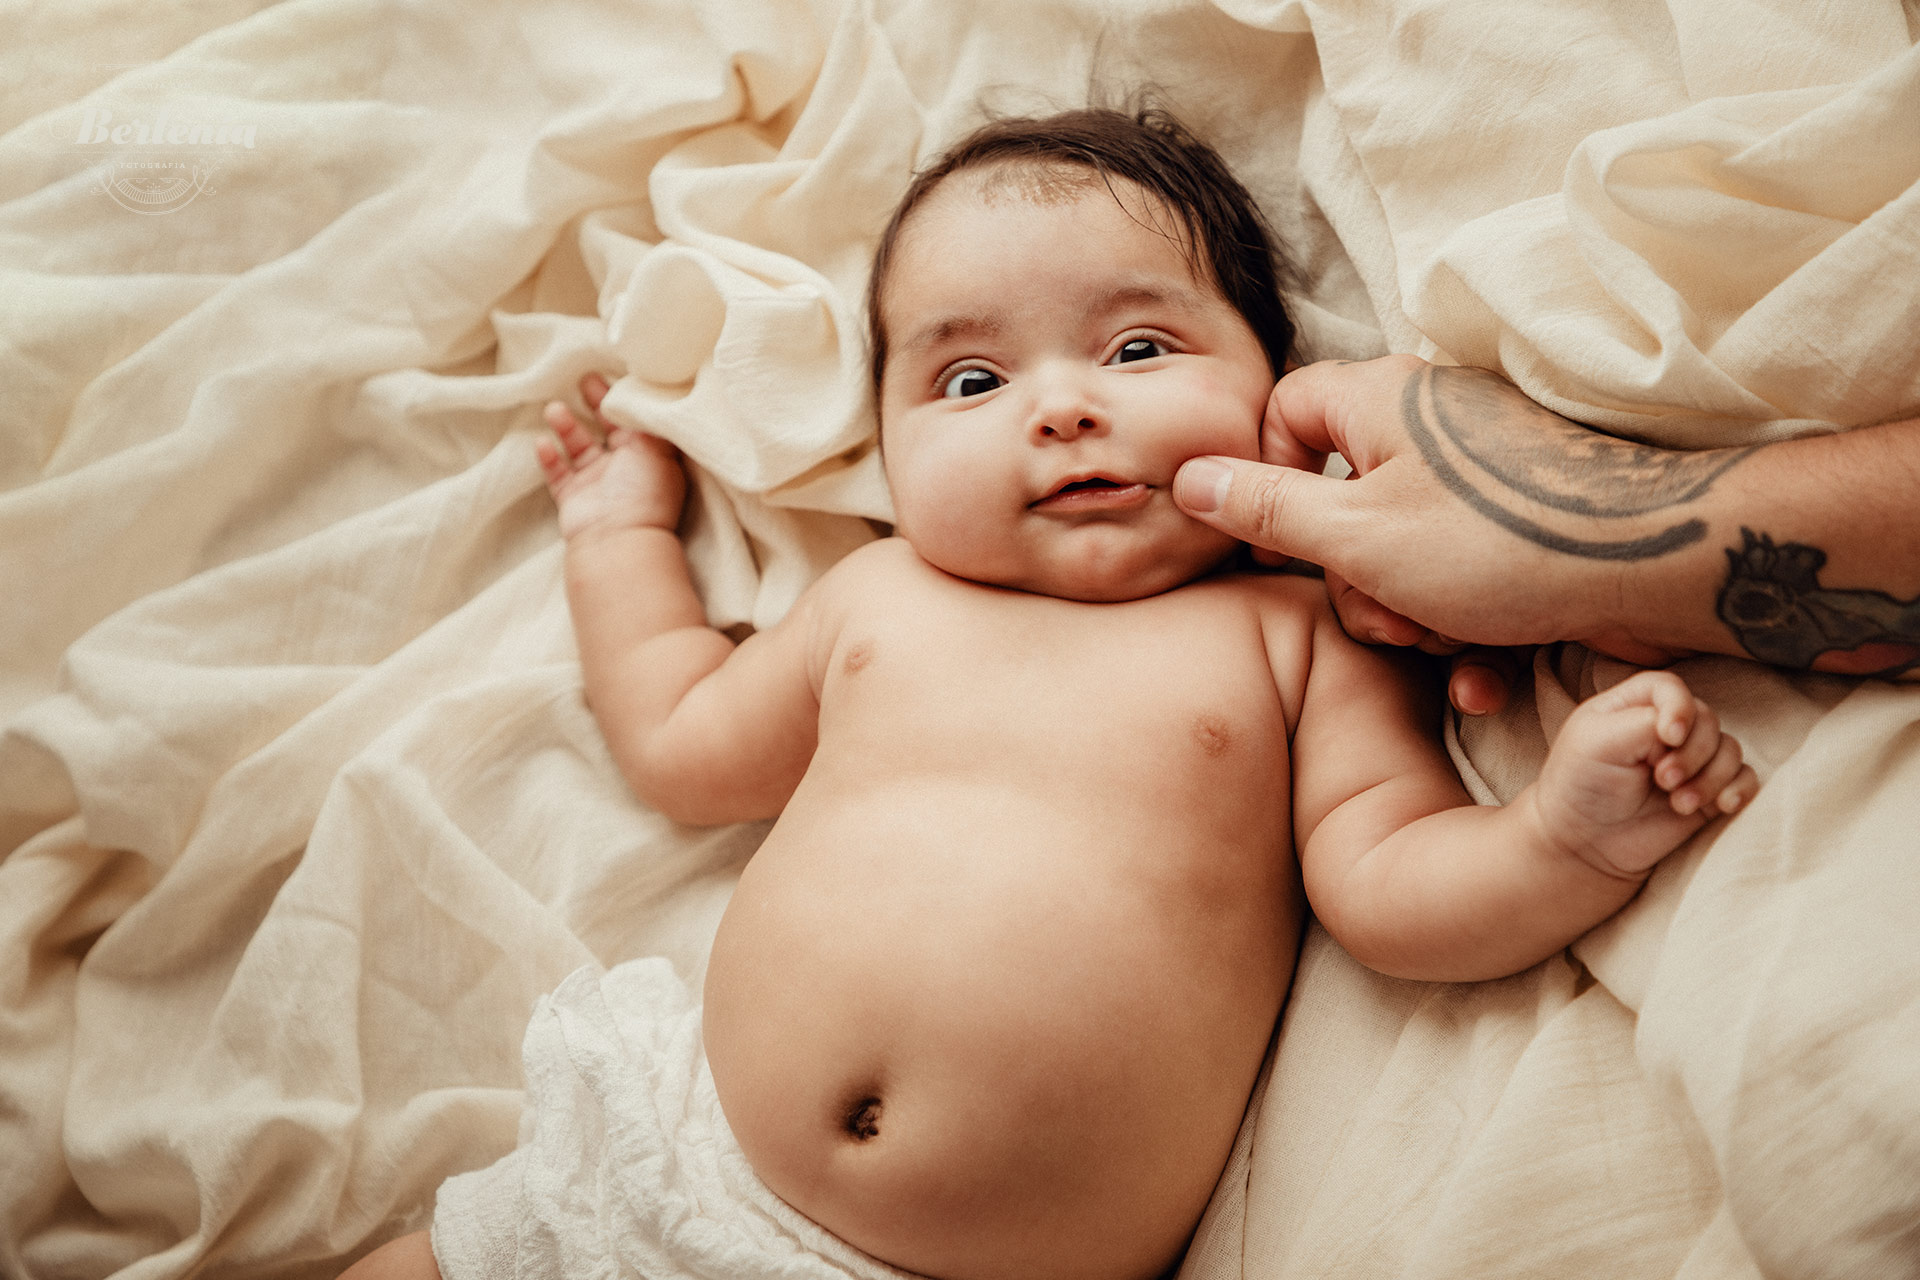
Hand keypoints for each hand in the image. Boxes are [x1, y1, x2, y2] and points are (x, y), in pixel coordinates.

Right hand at [536, 373, 685, 539]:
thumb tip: (642, 394)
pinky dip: (548, 457)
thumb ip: (646, 419)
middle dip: (596, 403)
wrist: (618, 540)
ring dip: (566, 426)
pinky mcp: (573, 498)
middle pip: (608, 428)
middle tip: (583, 380)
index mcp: (650, 457)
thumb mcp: (656, 447)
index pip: (636, 421)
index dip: (623, 399)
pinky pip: (557, 473)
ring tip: (554, 409)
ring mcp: (597, 484)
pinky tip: (541, 442)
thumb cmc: (644, 493)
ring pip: (579, 446)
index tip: (611, 376)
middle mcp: (625, 469)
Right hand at [1174, 357, 1714, 693]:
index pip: (1287, 410)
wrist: (1658, 567)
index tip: (1284, 544)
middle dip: (1350, 577)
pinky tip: (1481, 668)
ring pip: (1397, 549)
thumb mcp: (1357, 535)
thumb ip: (1267, 507)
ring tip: (1441, 640)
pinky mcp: (1520, 527)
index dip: (1269, 478)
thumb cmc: (1504, 542)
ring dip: (1405, 612)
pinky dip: (1459, 622)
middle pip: (1341, 496)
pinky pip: (1458, 572)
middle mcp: (1430, 427)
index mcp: (1380, 403)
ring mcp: (1480, 477)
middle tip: (1381, 612)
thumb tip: (1190, 479)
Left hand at [1529, 670, 1758, 879]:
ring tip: (1679, 804)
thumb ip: (1644, 723)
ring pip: (1729, 750)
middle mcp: (1666, 728)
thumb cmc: (1581, 785)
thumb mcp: (1598, 743)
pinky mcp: (1708, 790)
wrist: (1585, 842)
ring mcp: (1691, 759)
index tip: (1668, 737)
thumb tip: (1684, 730)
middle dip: (1692, 753)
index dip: (1679, 708)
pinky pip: (1745, 778)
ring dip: (1711, 777)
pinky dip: (1739, 790)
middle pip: (1707, 719)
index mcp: (1634, 706)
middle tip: (1663, 780)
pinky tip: (1722, 806)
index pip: (1670, 688)